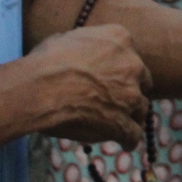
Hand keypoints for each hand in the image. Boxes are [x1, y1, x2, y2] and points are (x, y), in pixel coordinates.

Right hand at [25, 25, 152, 147]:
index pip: (129, 54)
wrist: (40, 89)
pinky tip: (124, 143)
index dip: (120, 68)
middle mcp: (132, 64)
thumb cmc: (45, 62)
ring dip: (132, 114)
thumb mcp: (67, 38)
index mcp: (120, 39)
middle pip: (141, 80)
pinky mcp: (122, 122)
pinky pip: (133, 133)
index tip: (110, 76)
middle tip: (116, 99)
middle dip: (130, 90)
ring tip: (121, 122)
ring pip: (141, 107)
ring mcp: (130, 95)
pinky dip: (129, 139)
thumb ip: (84, 43)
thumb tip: (77, 49)